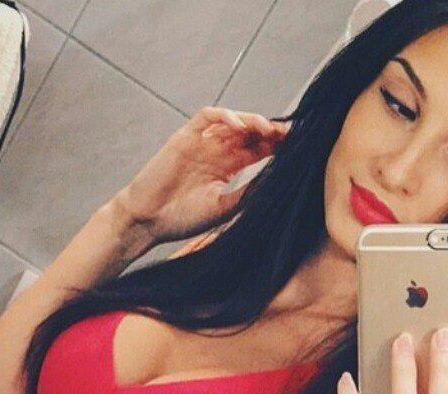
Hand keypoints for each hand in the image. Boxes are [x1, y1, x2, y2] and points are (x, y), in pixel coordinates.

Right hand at [114, 105, 290, 244]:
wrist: (150, 221)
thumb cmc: (185, 218)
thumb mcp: (226, 207)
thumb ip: (250, 191)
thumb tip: (279, 180)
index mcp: (228, 168)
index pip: (257, 149)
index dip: (276, 146)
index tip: (297, 147)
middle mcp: (216, 152)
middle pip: (248, 132)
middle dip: (269, 131)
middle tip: (289, 134)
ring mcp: (201, 142)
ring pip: (231, 121)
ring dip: (251, 121)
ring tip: (268, 128)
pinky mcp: (185, 137)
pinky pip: (206, 117)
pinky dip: (224, 116)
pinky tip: (239, 125)